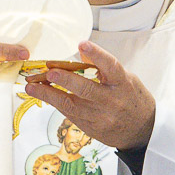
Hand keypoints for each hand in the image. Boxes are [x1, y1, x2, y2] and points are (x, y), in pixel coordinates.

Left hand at [24, 39, 155, 151]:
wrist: (142, 130)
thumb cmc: (132, 98)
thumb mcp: (125, 79)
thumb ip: (104, 69)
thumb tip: (81, 55)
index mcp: (123, 83)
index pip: (110, 66)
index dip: (97, 55)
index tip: (82, 44)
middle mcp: (112, 100)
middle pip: (87, 89)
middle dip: (65, 80)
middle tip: (48, 72)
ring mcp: (101, 117)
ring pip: (71, 105)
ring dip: (49, 94)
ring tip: (32, 85)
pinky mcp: (92, 129)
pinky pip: (70, 114)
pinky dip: (56, 103)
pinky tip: (43, 95)